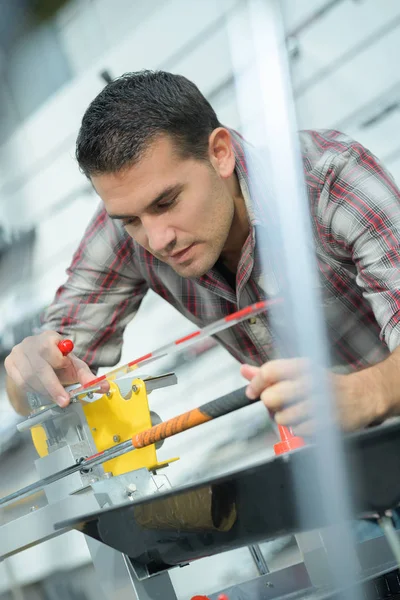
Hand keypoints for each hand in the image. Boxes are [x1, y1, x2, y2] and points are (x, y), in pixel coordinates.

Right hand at [4, 331, 102, 406]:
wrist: (40, 363)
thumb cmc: (60, 364)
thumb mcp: (75, 367)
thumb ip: (88, 376)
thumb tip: (105, 388)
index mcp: (49, 337)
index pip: (50, 347)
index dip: (59, 361)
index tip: (66, 366)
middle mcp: (31, 343)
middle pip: (38, 366)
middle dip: (53, 386)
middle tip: (64, 401)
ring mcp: (18, 354)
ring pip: (29, 377)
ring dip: (45, 391)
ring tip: (56, 397)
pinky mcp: (10, 364)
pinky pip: (21, 382)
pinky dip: (35, 391)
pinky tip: (44, 393)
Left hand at [241, 359, 386, 434]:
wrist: (360, 397)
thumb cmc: (324, 384)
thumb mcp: (299, 372)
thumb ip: (271, 373)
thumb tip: (244, 370)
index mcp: (302, 366)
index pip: (269, 371)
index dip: (256, 383)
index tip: (252, 393)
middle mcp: (311, 382)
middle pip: (271, 397)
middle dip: (271, 404)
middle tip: (280, 404)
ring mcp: (321, 403)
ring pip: (282, 417)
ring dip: (285, 419)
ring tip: (296, 414)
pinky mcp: (328, 422)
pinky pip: (298, 431)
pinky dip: (299, 429)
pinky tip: (308, 421)